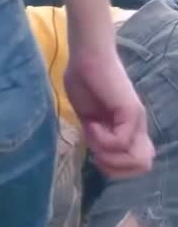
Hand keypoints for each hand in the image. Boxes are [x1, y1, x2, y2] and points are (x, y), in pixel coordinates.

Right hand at [64, 46, 154, 177]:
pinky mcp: (130, 111)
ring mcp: (136, 119)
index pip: (138, 164)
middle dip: (114, 167)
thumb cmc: (84, 82)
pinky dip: (100, 138)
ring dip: (107, 154)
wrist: (86, 58)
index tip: (94, 153)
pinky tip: (91, 123)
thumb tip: (100, 155)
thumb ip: (99, 138)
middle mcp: (138, 127)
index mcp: (129, 130)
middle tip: (95, 151)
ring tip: (92, 134)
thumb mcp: (90, 119)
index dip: (115, 168)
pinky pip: (120, 141)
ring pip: (135, 158)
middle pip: (142, 166)